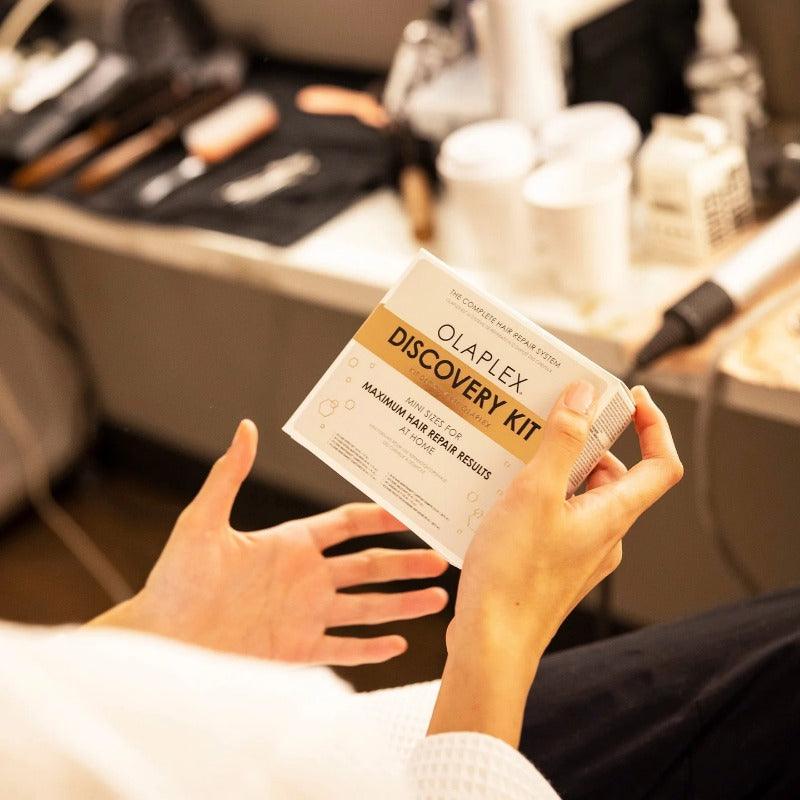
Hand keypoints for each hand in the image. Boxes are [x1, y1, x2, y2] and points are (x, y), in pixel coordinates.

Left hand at [92, 420, 447, 664]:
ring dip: (403, 603)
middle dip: (405, 562)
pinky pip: (343, 649)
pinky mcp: (295, 650)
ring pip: (367, 608)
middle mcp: (305, 578)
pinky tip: (400, 645)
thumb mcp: (203, 520)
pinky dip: (372, 650)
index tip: (410, 512)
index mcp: (290, 544)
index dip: (378, 517)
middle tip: (441, 557)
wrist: (161, 636)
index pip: (345, 525)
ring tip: (438, 599)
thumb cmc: (176, 576)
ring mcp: (304, 615)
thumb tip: (245, 427)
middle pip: (368, 566)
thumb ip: (228, 475)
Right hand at [429, 383, 682, 745]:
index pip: (661, 464)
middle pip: (610, 474)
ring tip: (512, 454)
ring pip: (576, 496)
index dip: (654, 425)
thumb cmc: (514, 575)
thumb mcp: (535, 494)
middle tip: (546, 420)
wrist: (492, 643)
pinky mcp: (553, 564)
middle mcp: (604, 535)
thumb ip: (562, 441)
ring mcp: (579, 552)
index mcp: (613, 515)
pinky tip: (496, 494)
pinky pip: (553, 517)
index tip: (629, 399)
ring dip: (550, 470)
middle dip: (581, 443)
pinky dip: (533, 498)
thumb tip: (585, 396)